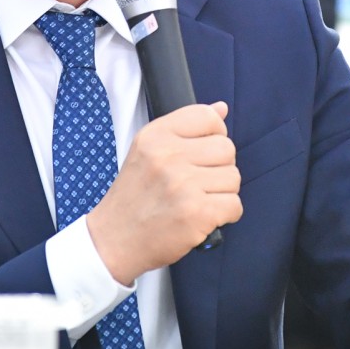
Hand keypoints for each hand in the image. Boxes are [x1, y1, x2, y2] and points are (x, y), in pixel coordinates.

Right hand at [86, 102, 241, 284]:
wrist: (114, 240)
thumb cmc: (134, 196)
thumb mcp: (148, 151)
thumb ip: (185, 127)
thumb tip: (221, 108)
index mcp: (155, 136)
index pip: (208, 117)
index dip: (214, 134)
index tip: (203, 153)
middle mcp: (168, 156)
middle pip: (227, 148)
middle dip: (219, 167)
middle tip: (198, 183)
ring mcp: (183, 185)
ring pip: (233, 177)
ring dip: (223, 192)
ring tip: (198, 200)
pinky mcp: (196, 213)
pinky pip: (235, 205)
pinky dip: (225, 214)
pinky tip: (205, 217)